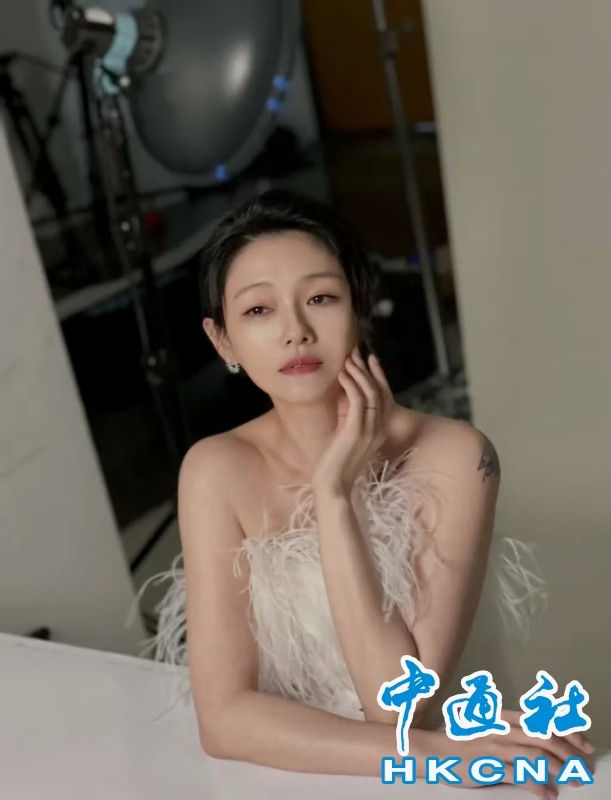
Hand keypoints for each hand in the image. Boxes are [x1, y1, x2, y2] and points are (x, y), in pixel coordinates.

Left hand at [311, 345, 395, 495]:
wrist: (331, 487)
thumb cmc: (332, 466)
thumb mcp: (342, 436)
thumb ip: (346, 417)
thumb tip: (341, 396)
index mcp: (377, 432)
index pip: (381, 398)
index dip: (375, 377)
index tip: (366, 360)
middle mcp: (378, 430)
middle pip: (377, 391)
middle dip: (366, 370)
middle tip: (355, 353)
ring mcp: (369, 431)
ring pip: (370, 393)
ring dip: (358, 374)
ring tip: (347, 360)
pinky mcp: (357, 431)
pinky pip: (358, 400)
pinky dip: (350, 384)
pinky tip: (342, 374)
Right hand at [433, 708, 594, 796]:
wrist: (435, 751)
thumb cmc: (462, 742)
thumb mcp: (489, 727)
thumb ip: (512, 730)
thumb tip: (542, 742)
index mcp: (503, 717)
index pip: (542, 720)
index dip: (567, 731)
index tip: (582, 743)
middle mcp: (501, 728)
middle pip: (543, 735)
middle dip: (568, 751)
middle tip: (582, 766)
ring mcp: (495, 747)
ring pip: (535, 755)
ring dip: (558, 769)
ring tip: (571, 780)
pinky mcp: (488, 766)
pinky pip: (519, 775)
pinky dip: (538, 785)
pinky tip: (548, 793)